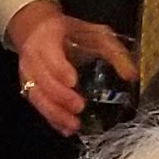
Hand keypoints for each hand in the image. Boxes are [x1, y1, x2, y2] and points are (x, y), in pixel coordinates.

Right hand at [4, 2, 134, 137]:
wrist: (35, 29)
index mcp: (47, 37)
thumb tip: (131, 76)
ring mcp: (27, 73)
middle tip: (80, 107)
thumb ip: (114, 52)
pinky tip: (65, 129)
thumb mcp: (95, 34)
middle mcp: (33, 57)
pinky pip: (36, 105)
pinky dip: (50, 118)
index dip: (60, 69)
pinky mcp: (27, 87)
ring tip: (73, 126)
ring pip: (36, 96)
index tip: (73, 81)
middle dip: (60, 96)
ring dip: (54, 113)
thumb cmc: (70, 32)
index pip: (50, 55)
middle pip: (42, 80)